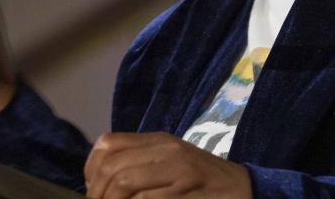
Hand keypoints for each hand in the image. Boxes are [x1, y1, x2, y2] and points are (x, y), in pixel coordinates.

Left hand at [84, 132, 251, 198]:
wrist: (244, 189)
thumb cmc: (203, 183)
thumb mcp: (170, 165)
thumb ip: (140, 167)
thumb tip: (99, 185)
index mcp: (159, 141)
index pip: (108, 144)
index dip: (91, 171)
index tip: (94, 193)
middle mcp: (167, 149)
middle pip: (112, 166)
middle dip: (97, 194)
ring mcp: (179, 169)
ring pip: (124, 181)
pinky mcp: (187, 190)